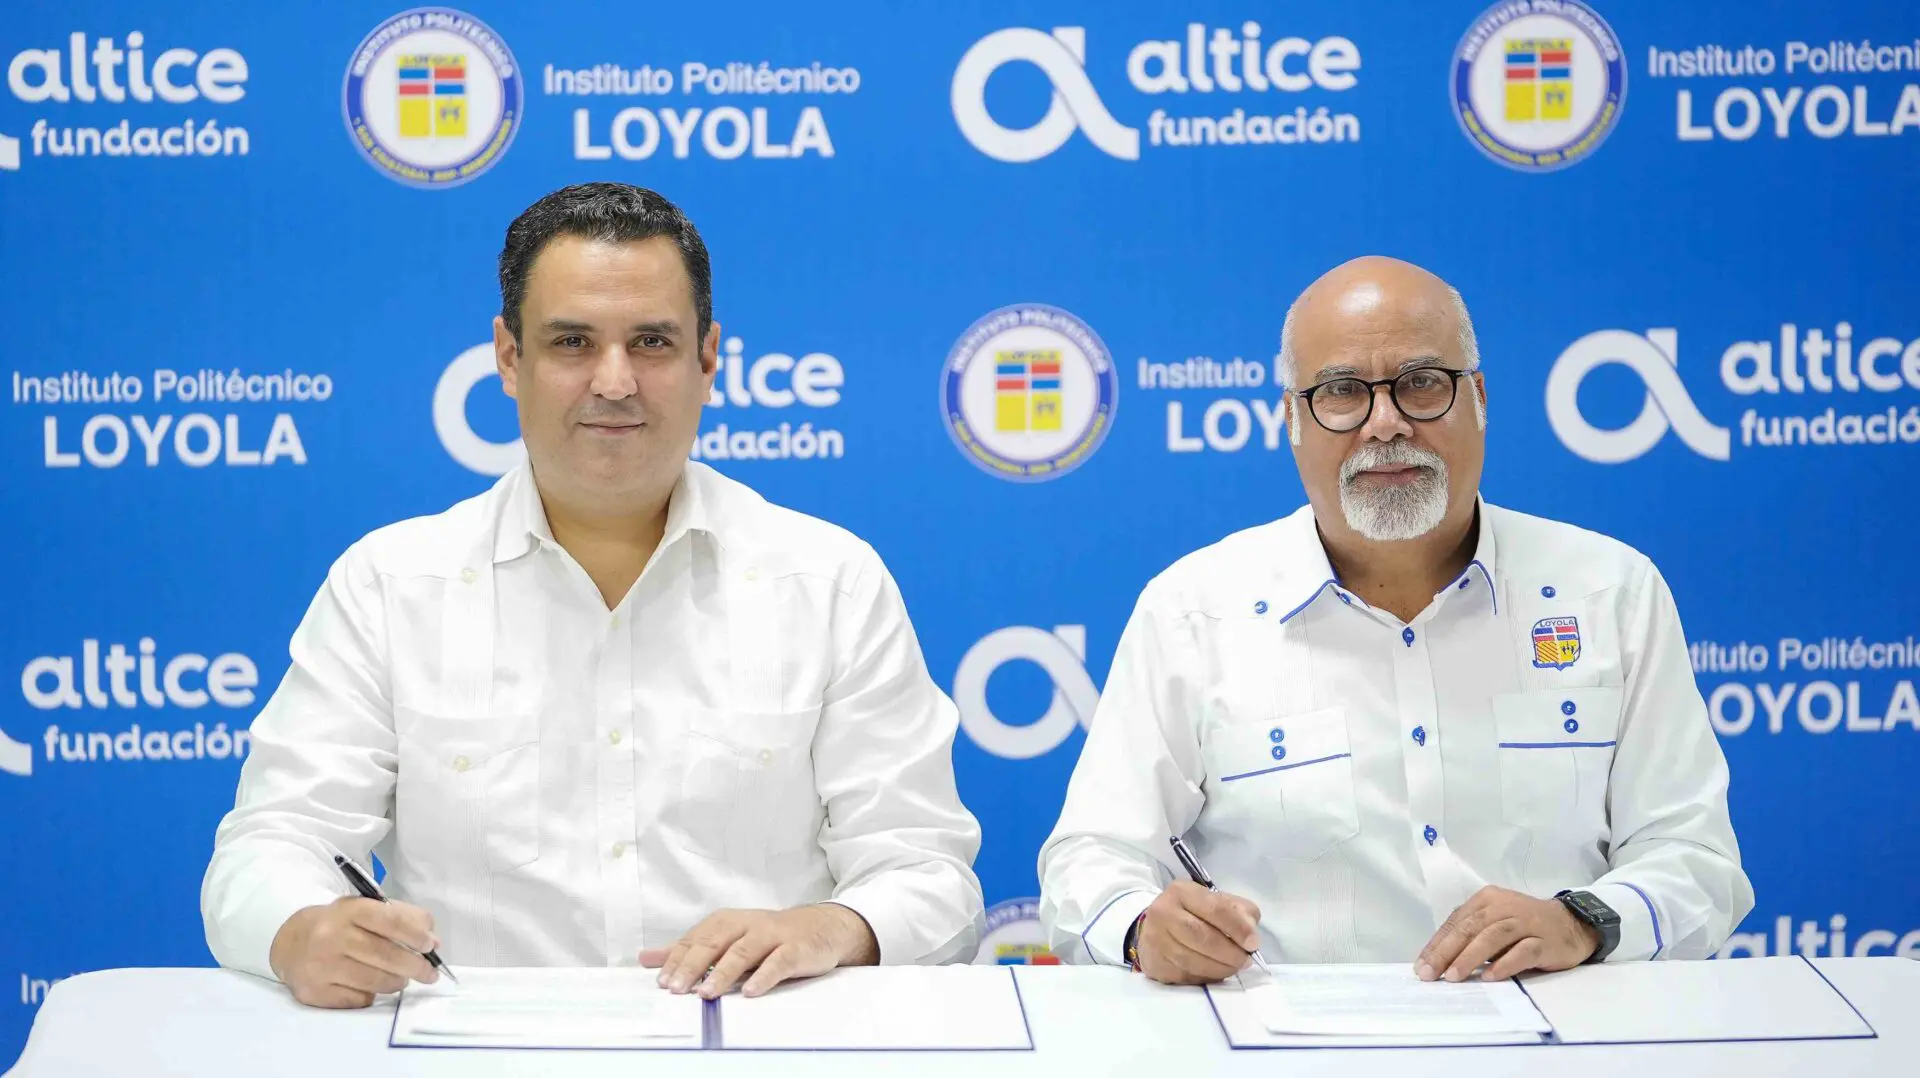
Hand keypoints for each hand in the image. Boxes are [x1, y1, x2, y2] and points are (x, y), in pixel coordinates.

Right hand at [268, 896, 439, 1007]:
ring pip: (375, 981)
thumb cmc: (339, 924)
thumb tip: (432, 940)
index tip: (431, 946)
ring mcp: (321, 966)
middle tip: (430, 973)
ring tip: (402, 978)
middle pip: (386, 956)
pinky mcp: (315, 992)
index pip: (390, 921)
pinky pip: (359, 999)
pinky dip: (372, 995)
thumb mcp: (366, 908)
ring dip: (397, 982)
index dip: (416, 935)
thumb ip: (402, 917)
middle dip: (416, 966)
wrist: (290, 942)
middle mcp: (331, 937)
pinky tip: (371, 986)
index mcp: (348, 910)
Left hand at [639, 903, 878, 998]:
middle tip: (675, 989)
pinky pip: (778, 962)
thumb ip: (688, 950)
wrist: (822, 926)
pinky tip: (750, 992)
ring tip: (706, 994)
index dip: (677, 960)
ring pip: (743, 951)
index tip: (661, 982)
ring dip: (723, 973)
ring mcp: (772, 935)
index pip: (696, 939)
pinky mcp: (795, 949)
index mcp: (727, 921)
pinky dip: (763, 976)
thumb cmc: (768, 936)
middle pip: (715, 943)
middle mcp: (747, 924)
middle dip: (693, 965)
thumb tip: (646, 959)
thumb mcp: (726, 939)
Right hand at [1134, 881, 1261, 985]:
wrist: (1155, 928)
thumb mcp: (1215, 901)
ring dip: (1219, 968)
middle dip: (1229, 952)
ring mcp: (1156, 939)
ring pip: (1192, 959)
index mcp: (1182, 892)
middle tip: (1245, 960)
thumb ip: (1238, 910)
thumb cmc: (1192, 914)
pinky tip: (1215, 973)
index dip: (1237, 927)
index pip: (1214, 908)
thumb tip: (1250, 932)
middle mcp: (1164, 912)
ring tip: (1233, 967)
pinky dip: (1206, 976)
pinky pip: (1184, 975)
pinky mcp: (1155, 962)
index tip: (1253, 943)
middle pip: (1201, 936)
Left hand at [1416, 886, 1599, 982]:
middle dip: (1447, 951)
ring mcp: (1527, 922)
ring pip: (1494, 936)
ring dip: (1471, 957)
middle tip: (1431, 973)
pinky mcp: (1546, 941)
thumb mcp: (1494, 921)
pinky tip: (1490, 976)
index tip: (1421, 966)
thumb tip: (1436, 959)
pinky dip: (1505, 963)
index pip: (1456, 922)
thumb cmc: (1524, 925)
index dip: (1437, 944)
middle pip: (1471, 927)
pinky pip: (1524, 951)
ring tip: (1454, 976)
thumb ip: (1470, 934)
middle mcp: (1505, 906)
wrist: (1571, 923)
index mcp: (1487, 899)